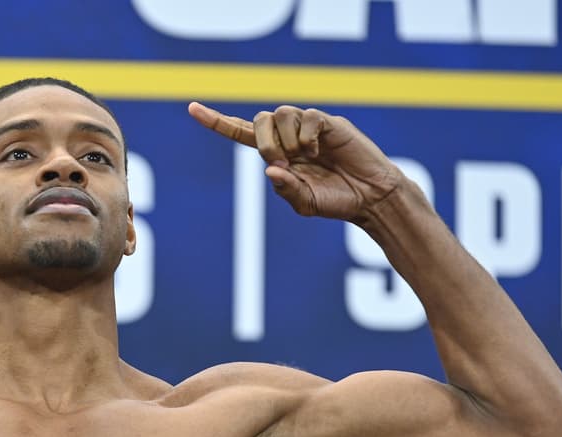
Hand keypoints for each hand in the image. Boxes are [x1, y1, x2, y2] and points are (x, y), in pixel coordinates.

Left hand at [189, 103, 402, 220]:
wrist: (370, 197)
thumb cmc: (336, 202)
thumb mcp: (305, 204)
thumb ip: (286, 189)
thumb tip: (270, 169)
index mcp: (277, 155)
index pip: (240, 132)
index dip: (216, 121)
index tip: (192, 108)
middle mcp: (288, 137)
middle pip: (259, 118)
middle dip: (264, 140)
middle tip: (281, 161)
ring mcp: (308, 127)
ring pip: (281, 114)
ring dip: (287, 139)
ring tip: (305, 157)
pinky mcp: (327, 122)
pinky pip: (306, 116)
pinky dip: (307, 135)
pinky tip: (318, 150)